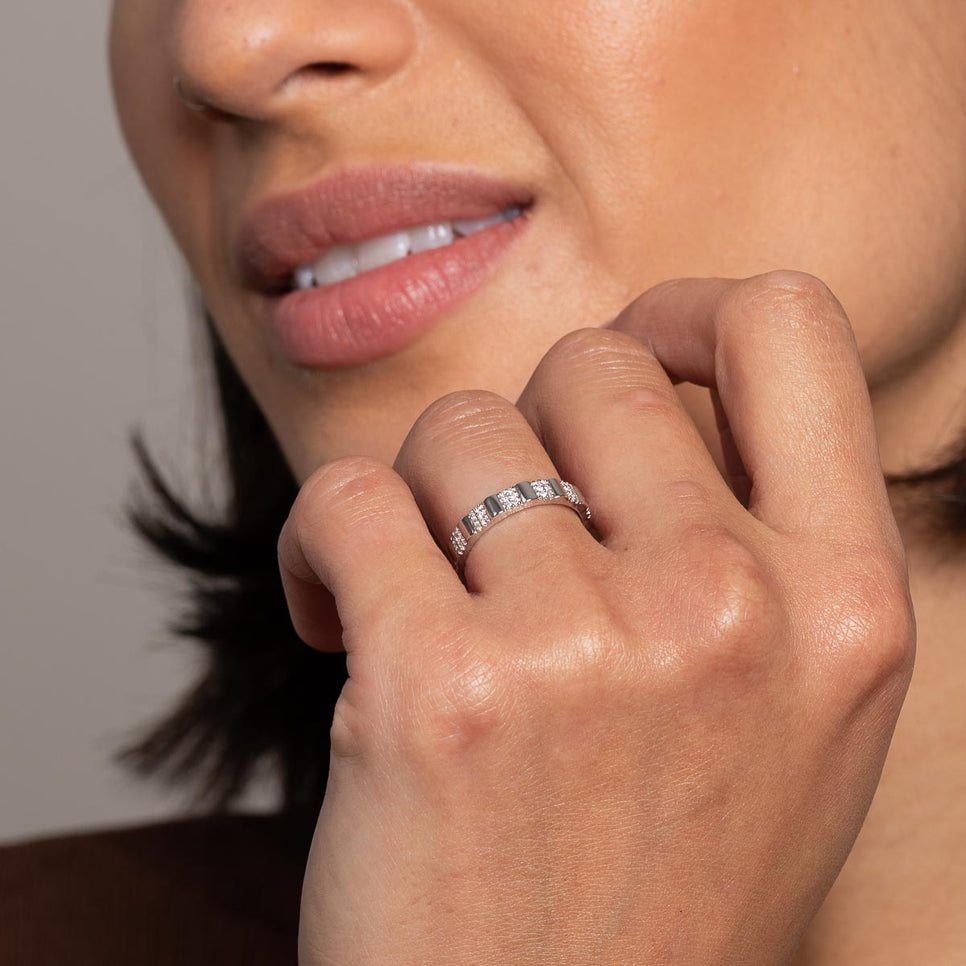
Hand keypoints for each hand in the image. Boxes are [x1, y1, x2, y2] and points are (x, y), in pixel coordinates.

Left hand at [279, 271, 914, 964]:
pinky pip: (346, 496)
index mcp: (842, 607)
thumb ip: (744, 541)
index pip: (788, 329)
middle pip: (592, 364)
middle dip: (529, 427)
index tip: (631, 361)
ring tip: (425, 598)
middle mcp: (731, 612)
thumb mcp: (781, 712)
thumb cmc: (654, 879)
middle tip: (500, 528)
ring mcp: (585, 648)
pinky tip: (336, 614)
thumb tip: (654, 384)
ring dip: (422, 496)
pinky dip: (320, 540)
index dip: (690, 314)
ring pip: (459, 427)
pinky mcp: (437, 688)